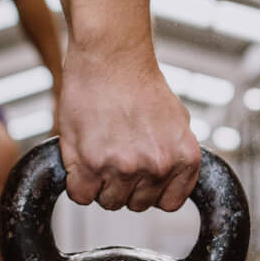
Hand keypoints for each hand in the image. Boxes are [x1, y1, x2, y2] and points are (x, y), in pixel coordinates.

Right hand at [56, 47, 200, 211]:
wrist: (111, 56)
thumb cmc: (139, 83)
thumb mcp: (177, 121)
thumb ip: (175, 156)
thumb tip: (171, 181)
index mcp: (182, 159)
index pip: (167, 203)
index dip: (149, 190)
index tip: (139, 177)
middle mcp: (157, 166)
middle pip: (134, 204)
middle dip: (123, 185)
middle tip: (114, 154)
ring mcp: (124, 167)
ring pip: (107, 201)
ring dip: (99, 184)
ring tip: (98, 150)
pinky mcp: (92, 163)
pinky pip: (80, 195)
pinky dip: (76, 182)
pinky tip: (81, 158)